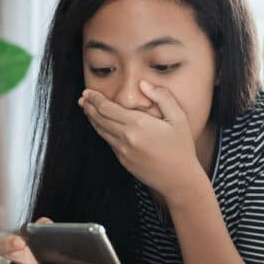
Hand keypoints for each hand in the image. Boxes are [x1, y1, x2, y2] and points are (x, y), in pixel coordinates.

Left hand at [79, 80, 200, 200]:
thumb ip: (162, 97)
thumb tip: (144, 84)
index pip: (107, 108)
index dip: (95, 99)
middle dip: (89, 106)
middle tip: (83, 97)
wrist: (178, 180)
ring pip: (100, 131)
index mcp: (137, 124)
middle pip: (99, 119)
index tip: (88, 92)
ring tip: (86, 108)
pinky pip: (108, 142)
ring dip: (91, 118)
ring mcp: (122, 151)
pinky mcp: (123, 160)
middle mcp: (126, 137)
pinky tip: (101, 125)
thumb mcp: (178, 118)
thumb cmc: (181, 147)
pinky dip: (101, 130)